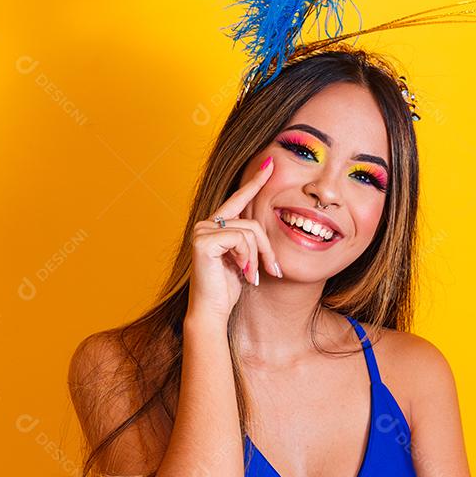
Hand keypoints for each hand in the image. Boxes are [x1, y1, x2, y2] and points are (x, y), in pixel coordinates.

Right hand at [187, 155, 281, 323]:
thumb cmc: (227, 290)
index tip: (272, 164)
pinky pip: (241, 240)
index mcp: (216, 226)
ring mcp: (202, 231)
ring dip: (258, 258)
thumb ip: (250, 241)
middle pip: (253, 223)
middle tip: (273, 271)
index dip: (256, 181)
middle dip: (267, 249)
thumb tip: (268, 227)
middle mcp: (206, 224)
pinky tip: (242, 274)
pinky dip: (247, 259)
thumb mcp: (244, 260)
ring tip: (253, 277)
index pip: (239, 198)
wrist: (211, 312)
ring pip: (250, 232)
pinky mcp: (203, 241)